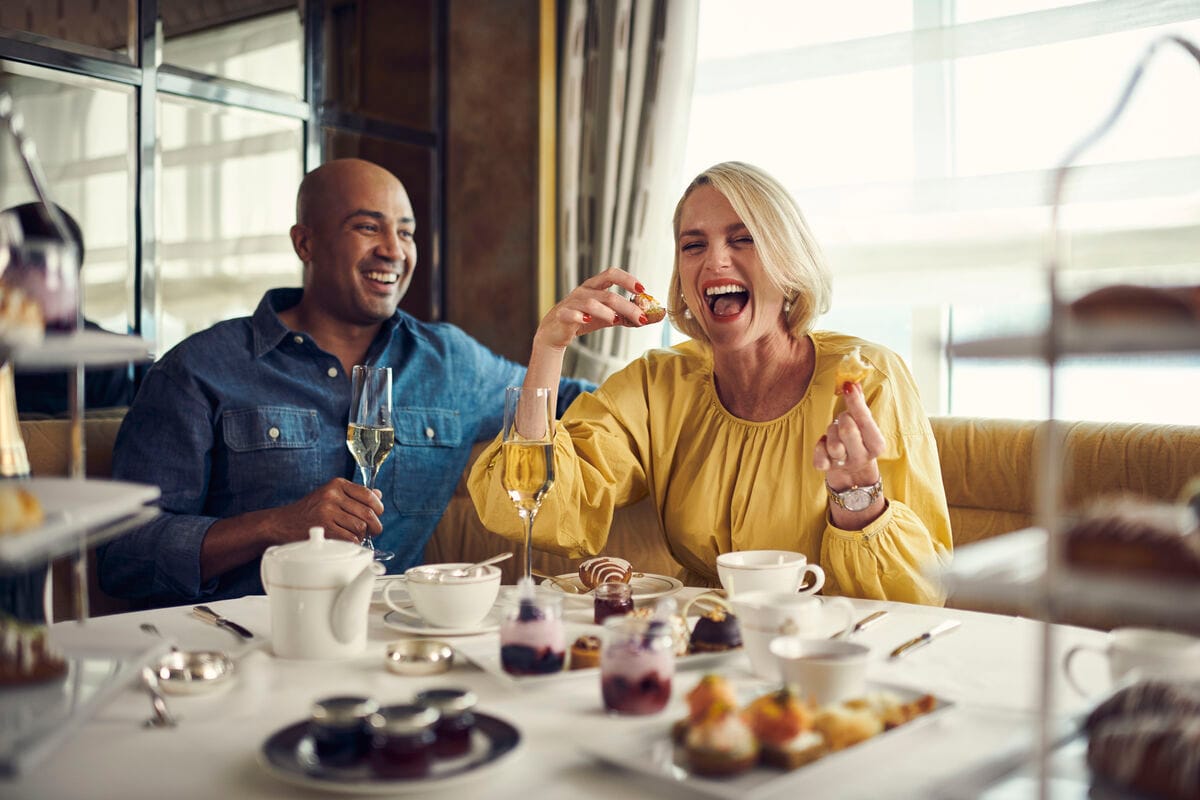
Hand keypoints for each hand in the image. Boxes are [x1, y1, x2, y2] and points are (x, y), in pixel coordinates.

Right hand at [273, 478, 383, 544]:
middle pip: (368, 512)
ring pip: (361, 527)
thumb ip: (354, 494)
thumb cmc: (309, 510)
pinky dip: (353, 542)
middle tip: (373, 531)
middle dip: (375, 525)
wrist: (282, 523)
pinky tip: (347, 541)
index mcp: (337, 484)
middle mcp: (332, 495)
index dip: (378, 507)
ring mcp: (327, 511)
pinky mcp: (324, 528)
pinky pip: (350, 538)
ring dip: (362, 535)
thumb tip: (378, 494)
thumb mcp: (330, 495)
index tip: (378, 514)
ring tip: (356, 535)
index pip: (368, 494)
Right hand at [533, 267, 656, 350]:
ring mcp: (572, 303)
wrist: (556, 331)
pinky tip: (587, 321)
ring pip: (591, 303)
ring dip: (606, 311)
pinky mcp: (562, 316)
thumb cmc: (585, 319)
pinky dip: (579, 316)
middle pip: (608, 294)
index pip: (611, 274)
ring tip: (616, 320)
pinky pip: (570, 313)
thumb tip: (659, 315)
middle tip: (641, 317)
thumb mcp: (610, 317)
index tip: (643, 289)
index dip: (627, 279)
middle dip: (626, 305)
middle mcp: (584, 291)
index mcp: (595, 286)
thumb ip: (632, 316)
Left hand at [813, 382, 884, 488]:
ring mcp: (845, 465)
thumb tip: (853, 382)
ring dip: (830, 433)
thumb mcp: (864, 424)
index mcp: (877, 444)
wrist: (853, 473)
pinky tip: (824, 444)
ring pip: (832, 444)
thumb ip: (859, 403)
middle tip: (843, 419)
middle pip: (847, 429)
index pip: (865, 420)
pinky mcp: (828, 470)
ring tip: (835, 434)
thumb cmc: (858, 440)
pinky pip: (818, 457)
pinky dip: (818, 447)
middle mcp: (863, 457)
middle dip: (842, 419)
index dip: (855, 401)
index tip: (848, 385)